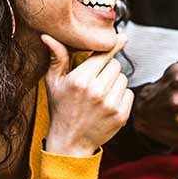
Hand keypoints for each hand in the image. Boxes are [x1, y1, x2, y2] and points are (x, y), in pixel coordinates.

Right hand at [41, 33, 133, 155]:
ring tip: (100, 93)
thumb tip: (48, 36)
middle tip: (95, 80)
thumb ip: (57, 58)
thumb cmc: (61, 109)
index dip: (112, 46)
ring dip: (115, 82)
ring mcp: (110, 104)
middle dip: (107, 69)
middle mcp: (96, 91)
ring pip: (123, 78)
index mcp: (80, 80)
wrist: (70, 142)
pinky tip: (107, 103)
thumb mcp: (53, 83)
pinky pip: (129, 93)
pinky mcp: (121, 115)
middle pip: (115, 65)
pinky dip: (121, 96)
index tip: (122, 38)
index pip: (103, 55)